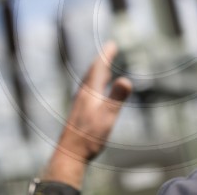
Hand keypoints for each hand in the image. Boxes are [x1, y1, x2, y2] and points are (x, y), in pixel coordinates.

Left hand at [43, 42, 131, 188]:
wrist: (70, 153)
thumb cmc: (89, 136)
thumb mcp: (107, 116)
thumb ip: (116, 98)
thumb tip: (126, 79)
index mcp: (90, 92)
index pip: (99, 68)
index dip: (106, 55)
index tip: (113, 44)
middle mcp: (83, 94)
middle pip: (93, 72)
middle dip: (102, 60)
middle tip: (110, 50)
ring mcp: (81, 103)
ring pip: (90, 82)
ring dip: (98, 72)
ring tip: (105, 67)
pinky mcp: (80, 112)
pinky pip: (89, 91)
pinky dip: (96, 85)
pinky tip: (98, 93)